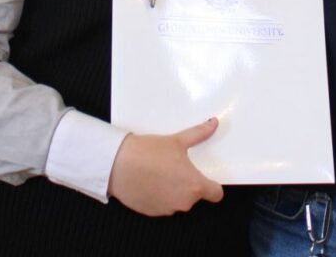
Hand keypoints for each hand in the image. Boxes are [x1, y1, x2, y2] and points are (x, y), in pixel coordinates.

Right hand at [107, 118, 223, 215]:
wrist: (119, 165)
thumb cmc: (149, 152)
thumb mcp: (177, 140)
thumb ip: (199, 133)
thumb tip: (214, 124)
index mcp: (194, 185)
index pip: (216, 194)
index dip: (213, 185)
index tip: (207, 176)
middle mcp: (184, 202)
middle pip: (195, 195)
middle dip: (189, 182)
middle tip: (177, 165)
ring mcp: (168, 209)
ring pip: (178, 200)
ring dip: (174, 190)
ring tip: (161, 170)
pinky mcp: (153, 212)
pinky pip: (163, 205)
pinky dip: (160, 195)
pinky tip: (150, 180)